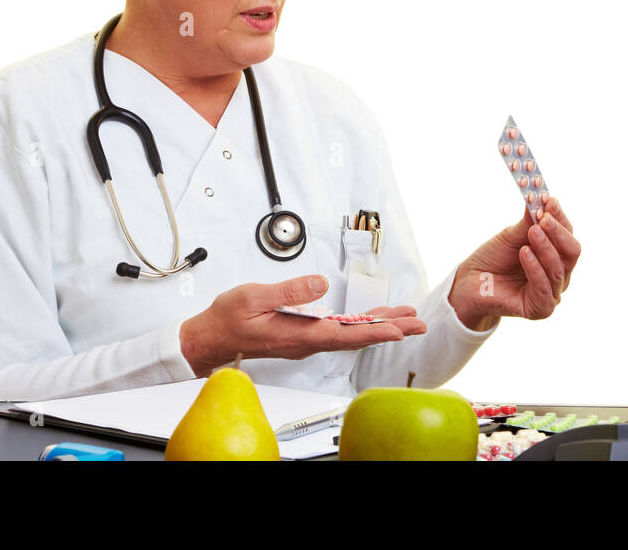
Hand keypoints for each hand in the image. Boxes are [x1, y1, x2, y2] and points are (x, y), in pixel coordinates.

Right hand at [180, 274, 426, 376]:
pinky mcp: (302, 336)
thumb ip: (289, 291)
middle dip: (390, 329)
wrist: (209, 339)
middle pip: (356, 337)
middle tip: (417, 323)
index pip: (345, 335)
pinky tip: (371, 321)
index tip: (400, 328)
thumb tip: (320, 284)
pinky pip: (339, 332)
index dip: (375, 332)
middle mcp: (306, 341)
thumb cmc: (227, 320)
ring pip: (350, 335)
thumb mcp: (253, 297)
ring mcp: (305, 340)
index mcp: (298, 334)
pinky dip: (360, 326)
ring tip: (404, 319)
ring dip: (378, 326)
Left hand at [447, 196, 578, 329]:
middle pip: (572, 252)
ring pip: (559, 269)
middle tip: (544, 217)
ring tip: (532, 231)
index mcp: (558, 255)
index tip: (548, 199)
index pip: (568, 234)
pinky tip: (524, 253)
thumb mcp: (513, 235)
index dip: (560, 216)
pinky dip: (535, 268)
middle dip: (558, 232)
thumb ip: (530, 220)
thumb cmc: (495, 257)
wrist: (472, 281)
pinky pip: (544, 288)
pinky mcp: (540, 309)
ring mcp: (552, 293)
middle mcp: (560, 274)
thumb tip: (541, 196)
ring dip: (546, 247)